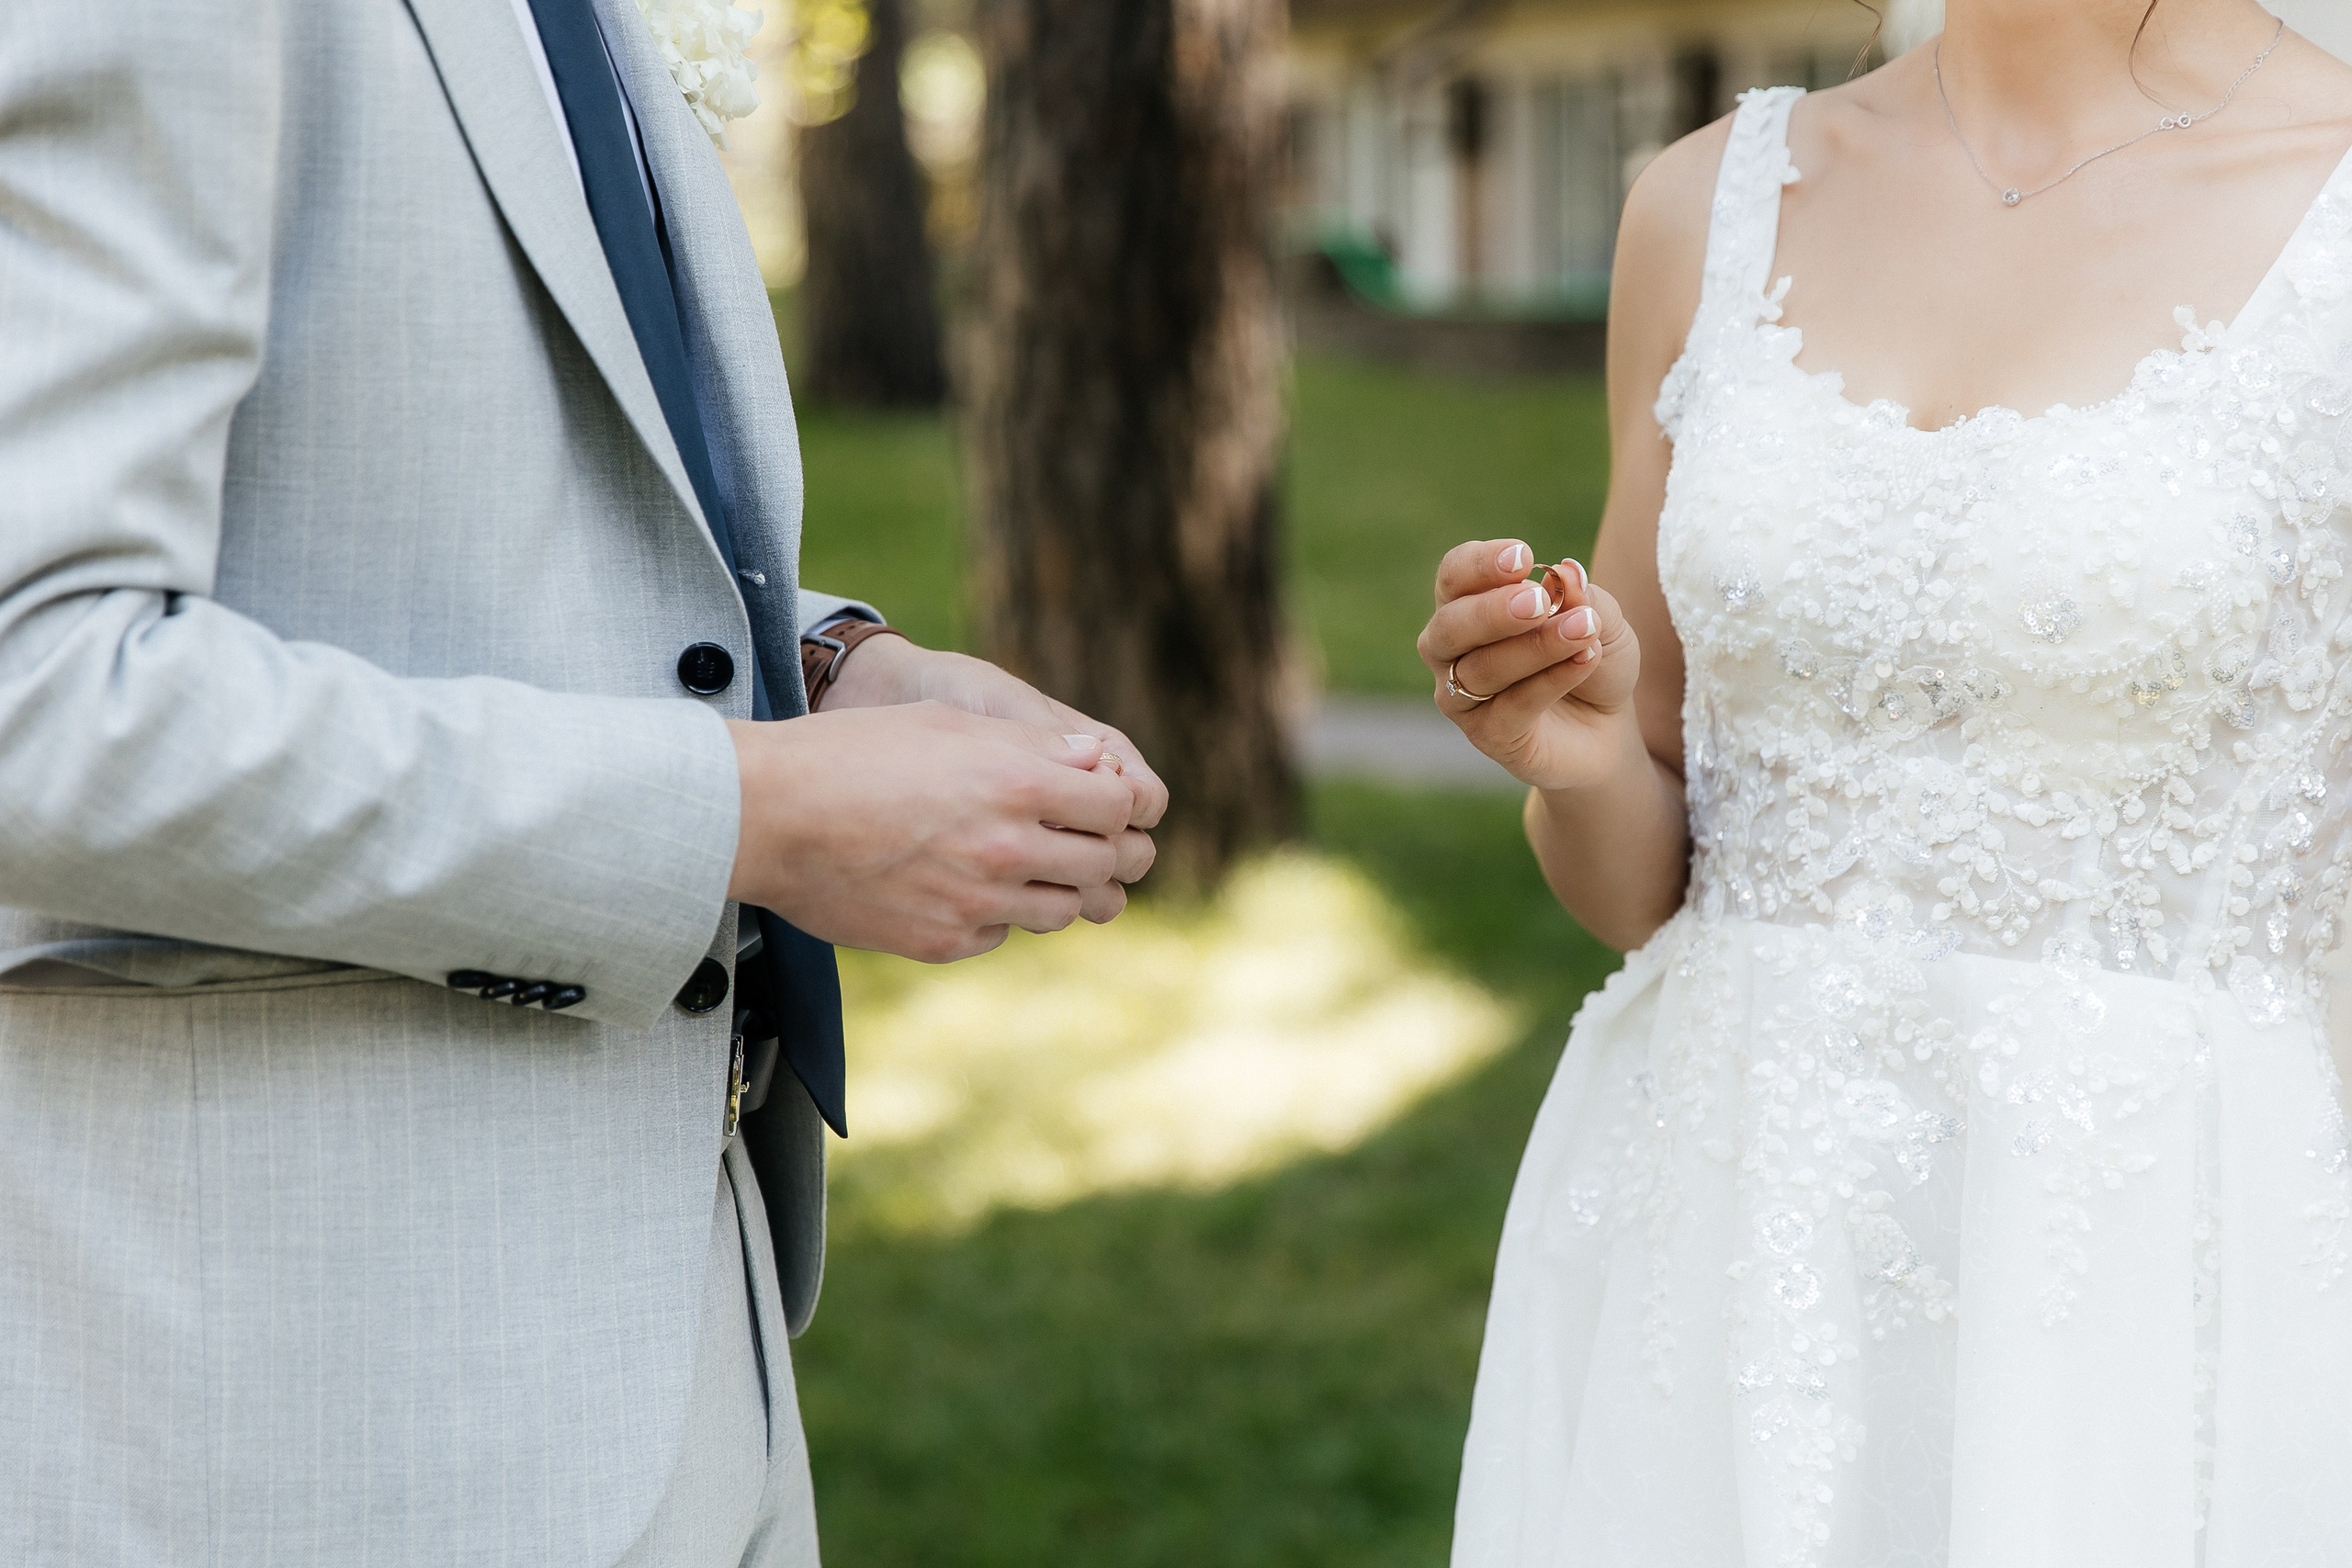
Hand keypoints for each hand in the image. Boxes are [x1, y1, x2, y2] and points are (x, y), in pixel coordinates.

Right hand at [726, 703, 1139, 962]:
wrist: (768, 815)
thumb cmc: (851, 752)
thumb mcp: (947, 723)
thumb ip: (1032, 745)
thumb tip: (1097, 760)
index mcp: (1018, 782)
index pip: (1120, 805)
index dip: (1124, 803)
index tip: (1112, 801)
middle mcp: (1009, 848)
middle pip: (1105, 863)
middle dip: (1111, 851)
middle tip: (1098, 842)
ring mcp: (978, 902)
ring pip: (1064, 910)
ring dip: (1063, 888)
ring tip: (1038, 866)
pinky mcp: (943, 941)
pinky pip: (1002, 933)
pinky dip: (1000, 913)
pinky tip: (972, 886)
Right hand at [1417, 539, 1639, 791]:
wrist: (1607, 725)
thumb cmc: (1589, 658)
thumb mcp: (1601, 619)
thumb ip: (1584, 597)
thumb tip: (1567, 572)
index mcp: (1467, 604)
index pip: (1453, 576)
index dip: (1480, 564)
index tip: (1524, 557)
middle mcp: (1452, 651)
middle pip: (1449, 626)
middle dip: (1492, 611)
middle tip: (1539, 600)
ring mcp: (1463, 697)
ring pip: (1481, 669)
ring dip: (1535, 646)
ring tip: (1584, 629)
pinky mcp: (1488, 736)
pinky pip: (1512, 707)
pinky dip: (1551, 680)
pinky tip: (1586, 660)